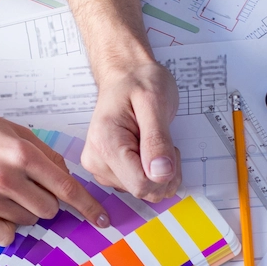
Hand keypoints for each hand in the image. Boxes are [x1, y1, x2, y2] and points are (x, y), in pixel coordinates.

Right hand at [0, 103, 111, 244]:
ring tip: (4, 189)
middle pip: (50, 210)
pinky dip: (7, 226)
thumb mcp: (16, 130)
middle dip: (47, 202)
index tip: (102, 219)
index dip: (88, 206)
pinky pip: (6, 236)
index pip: (66, 188)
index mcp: (21, 153)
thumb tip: (69, 180)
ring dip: (24, 211)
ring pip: (28, 222)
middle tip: (28, 186)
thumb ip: (46, 155)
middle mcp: (5, 177)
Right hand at [82, 57, 181, 200]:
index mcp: (105, 143)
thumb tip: (161, 173)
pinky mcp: (109, 171)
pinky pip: (138, 185)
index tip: (169, 148)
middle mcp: (96, 160)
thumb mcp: (155, 103)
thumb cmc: (138, 82)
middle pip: (142, 190)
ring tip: (154, 141)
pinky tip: (148, 149)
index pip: (140, 184)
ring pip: (142, 191)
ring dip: (159, 172)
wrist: (125, 75)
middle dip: (164, 173)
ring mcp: (101, 168)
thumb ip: (157, 140)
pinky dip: (152, 172)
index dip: (164, 173)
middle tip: (165, 142)